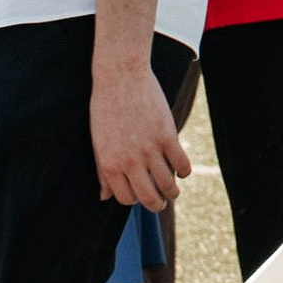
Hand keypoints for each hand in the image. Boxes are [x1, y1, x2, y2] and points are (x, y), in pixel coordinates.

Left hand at [91, 54, 193, 208]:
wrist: (120, 77)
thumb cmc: (105, 108)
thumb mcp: (98, 142)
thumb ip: (102, 172)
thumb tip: (104, 197)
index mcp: (110, 164)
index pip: (125, 198)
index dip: (134, 199)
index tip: (140, 194)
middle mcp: (130, 161)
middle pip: (148, 198)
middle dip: (156, 205)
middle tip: (160, 203)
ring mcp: (150, 149)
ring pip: (167, 185)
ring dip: (172, 192)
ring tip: (173, 190)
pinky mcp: (168, 136)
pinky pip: (182, 164)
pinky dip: (184, 172)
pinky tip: (182, 170)